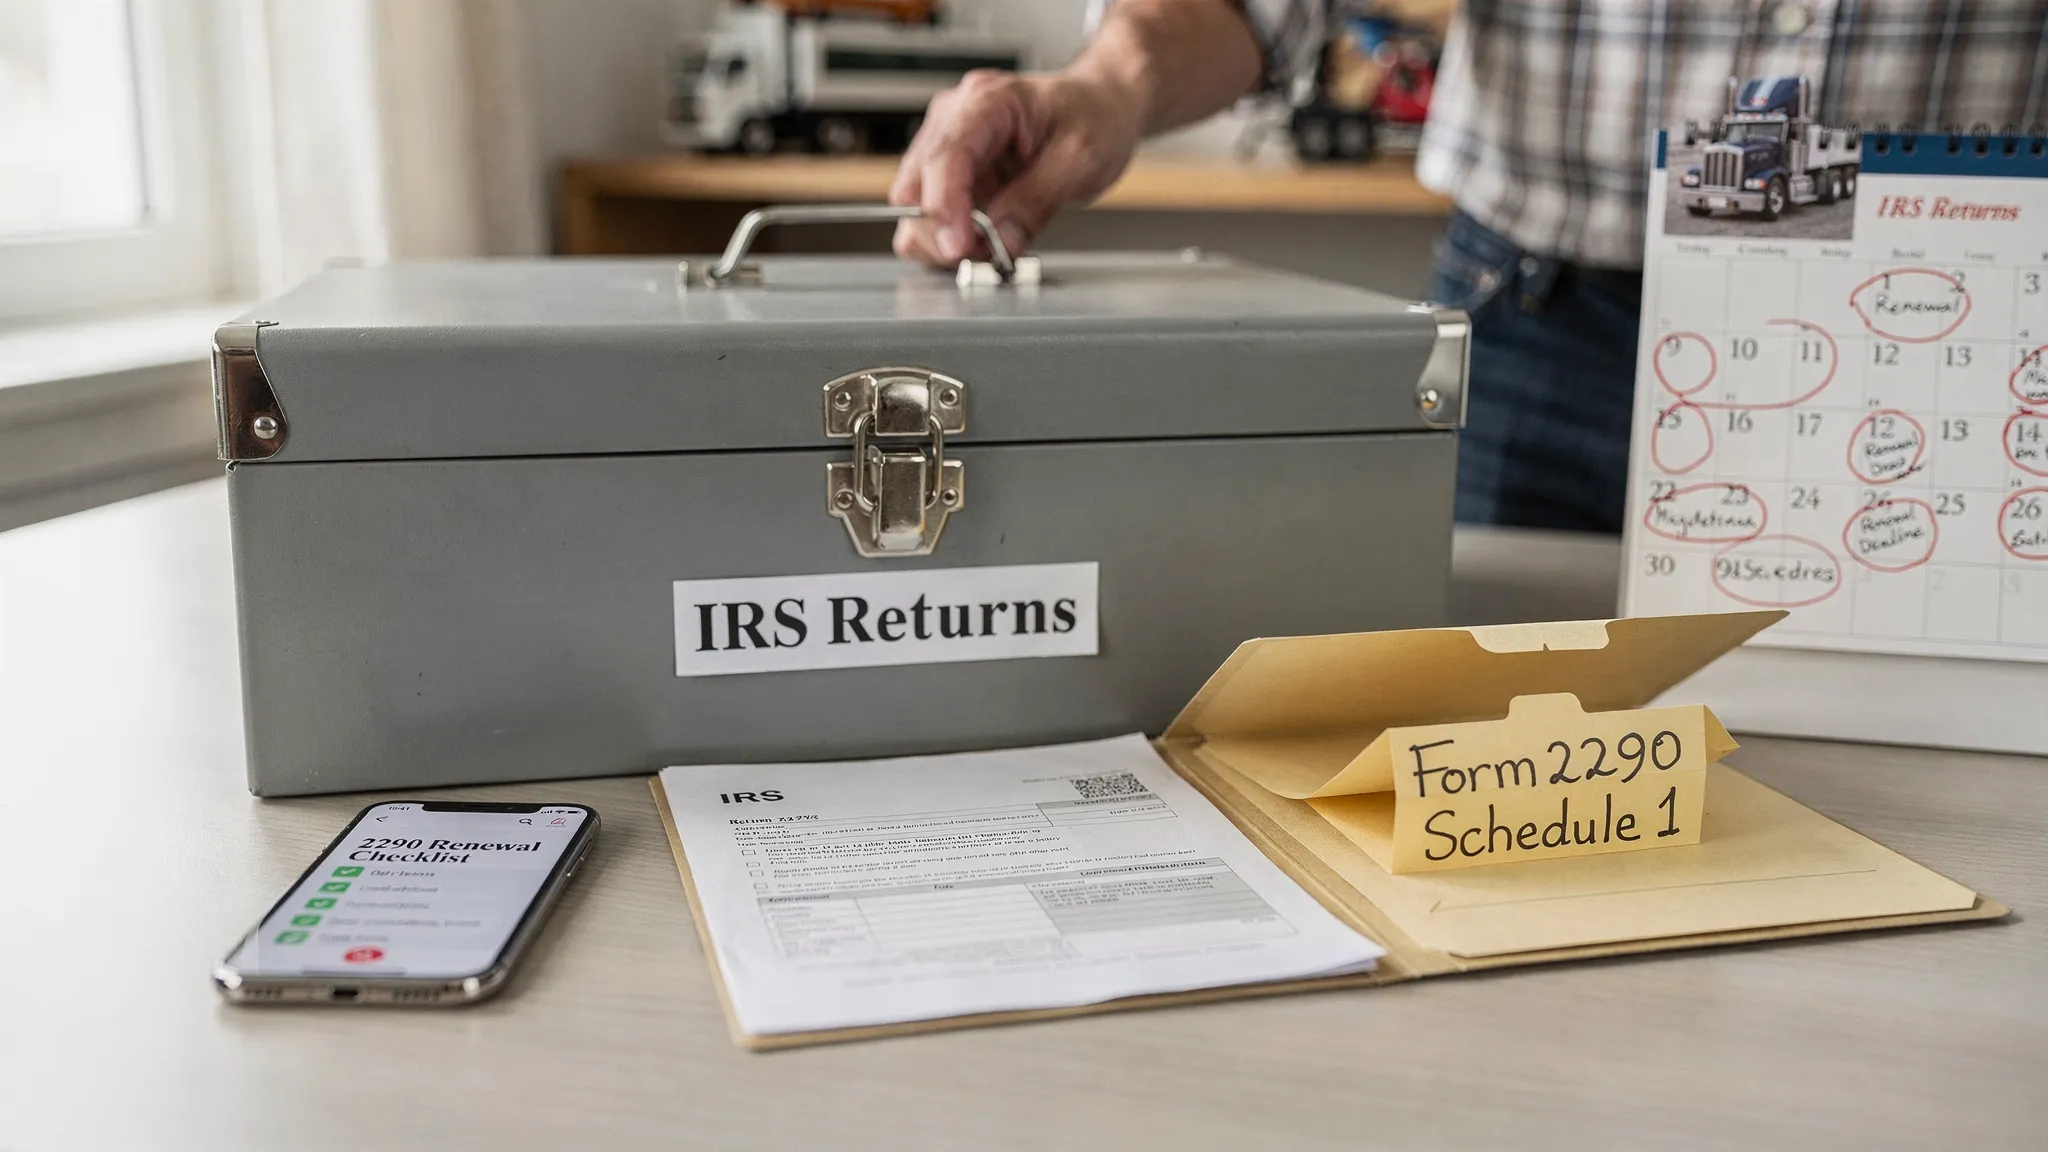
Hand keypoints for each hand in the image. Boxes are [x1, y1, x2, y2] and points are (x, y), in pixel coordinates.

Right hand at [890, 68, 1145, 266]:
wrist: (1102, 107)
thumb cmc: (1094, 116)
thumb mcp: (1081, 159)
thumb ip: (1037, 200)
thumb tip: (1001, 240)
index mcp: (987, 102)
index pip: (945, 155)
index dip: (944, 206)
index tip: (958, 246)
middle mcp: (957, 119)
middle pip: (915, 184)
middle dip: (941, 230)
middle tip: (985, 254)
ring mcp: (952, 147)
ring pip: (916, 206)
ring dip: (943, 238)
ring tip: (990, 248)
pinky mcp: (957, 175)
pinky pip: (935, 215)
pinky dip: (951, 238)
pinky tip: (983, 243)